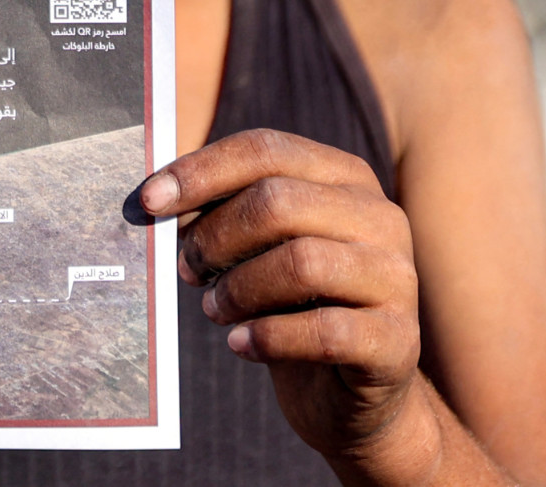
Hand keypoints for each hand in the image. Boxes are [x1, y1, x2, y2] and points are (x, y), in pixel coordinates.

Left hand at [140, 128, 424, 468]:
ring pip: (301, 262)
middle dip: (215, 236)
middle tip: (186, 270)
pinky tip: (240, 344)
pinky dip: (268, 338)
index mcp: (345, 178)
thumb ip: (223, 216)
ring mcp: (396, 278)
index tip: (148, 202)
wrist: (350, 395)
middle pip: (278, 201)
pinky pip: (324, 331)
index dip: (200, 171)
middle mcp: (380, 218)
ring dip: (239, 288)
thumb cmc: (293, 307)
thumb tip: (155, 200)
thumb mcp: (259, 251)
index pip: (266, 149)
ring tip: (213, 309)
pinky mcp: (397, 341)